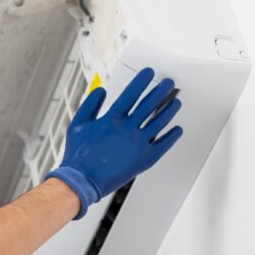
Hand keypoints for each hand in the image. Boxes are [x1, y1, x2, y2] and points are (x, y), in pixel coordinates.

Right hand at [46, 67, 183, 218]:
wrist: (82, 182)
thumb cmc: (78, 155)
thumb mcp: (77, 125)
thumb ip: (89, 105)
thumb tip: (100, 91)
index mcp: (112, 120)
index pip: (131, 94)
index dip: (141, 81)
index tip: (149, 73)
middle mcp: (128, 130)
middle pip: (150, 104)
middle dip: (161, 91)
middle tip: (168, 83)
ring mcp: (138, 144)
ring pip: (160, 122)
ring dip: (169, 110)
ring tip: (176, 102)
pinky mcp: (144, 159)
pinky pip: (163, 144)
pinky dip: (172, 136)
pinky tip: (177, 129)